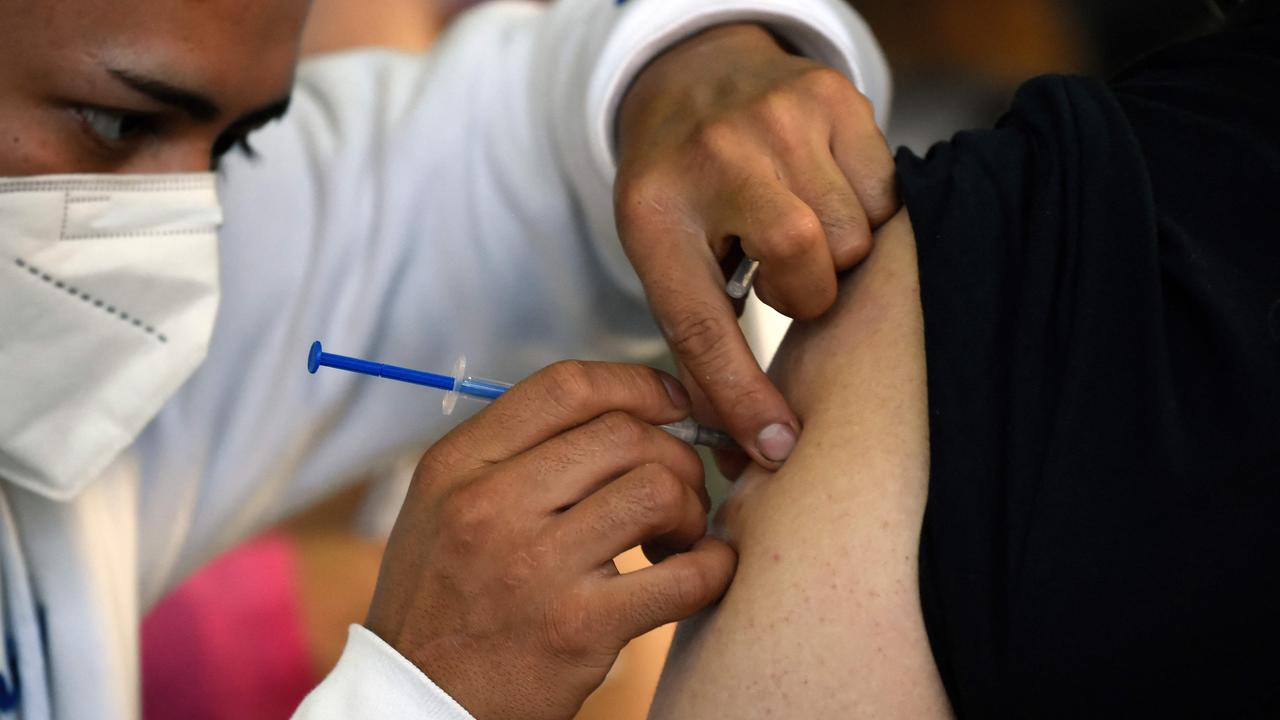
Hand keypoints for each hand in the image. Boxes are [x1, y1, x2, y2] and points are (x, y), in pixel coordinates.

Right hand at [365, 361, 735, 719]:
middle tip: (675, 490)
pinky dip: (714, 567)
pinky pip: (684, 576)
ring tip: (675, 537)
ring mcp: (536, 566)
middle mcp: (491, 505)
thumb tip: (617, 410)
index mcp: (459, 465)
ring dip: (689, 507)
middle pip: (624, 433)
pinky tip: (704, 570)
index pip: (566, 387)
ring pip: (657, 490)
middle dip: (673, 454)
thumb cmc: (441, 598)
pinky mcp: (579, 628)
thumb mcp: (443, 505)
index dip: (636, 385)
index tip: (668, 404)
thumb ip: (512, 452)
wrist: (417, 702)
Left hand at [616, 24, 898, 467]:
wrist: (693, 80)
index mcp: (655, 214)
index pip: (699, 324)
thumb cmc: (681, 190)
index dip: (740, 395)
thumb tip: (760, 442)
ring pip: (853, 236)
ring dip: (834, 254)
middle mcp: (714, 156)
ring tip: (796, 229)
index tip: (776, 445)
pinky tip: (824, 195)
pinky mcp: (832, 97)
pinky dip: (865, 211)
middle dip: (803, 292)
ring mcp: (777, 117)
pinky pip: (885, 192)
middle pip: (803, 264)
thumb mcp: (665, 259)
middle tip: (778, 275)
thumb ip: (702, 344)